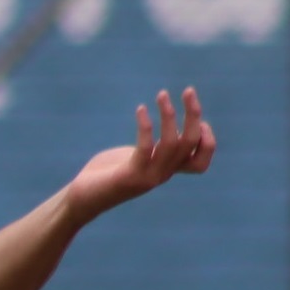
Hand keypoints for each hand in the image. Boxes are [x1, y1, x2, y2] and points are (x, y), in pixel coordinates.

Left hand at [62, 88, 215, 222]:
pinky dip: (146, 126)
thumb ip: (152, 148)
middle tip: (187, 90)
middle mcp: (162, 175)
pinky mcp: (130, 176)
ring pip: (173, 143)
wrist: (83, 199)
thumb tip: (163, 127)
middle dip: (193, 114)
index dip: (207, 141)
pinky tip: (140, 109)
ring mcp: (148, 177)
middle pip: (191, 144)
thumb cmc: (106, 174)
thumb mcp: (135, 158)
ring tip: (161, 94)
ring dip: (169, 114)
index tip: (198, 121)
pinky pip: (146, 147)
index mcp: (166, 171)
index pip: (201, 163)